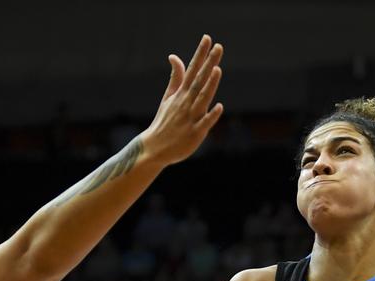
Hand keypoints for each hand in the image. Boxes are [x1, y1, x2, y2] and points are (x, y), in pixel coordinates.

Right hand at [141, 35, 225, 166]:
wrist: (154, 148)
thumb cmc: (164, 121)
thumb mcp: (168, 97)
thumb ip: (176, 77)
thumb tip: (174, 56)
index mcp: (181, 93)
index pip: (192, 69)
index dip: (200, 54)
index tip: (207, 38)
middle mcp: (186, 102)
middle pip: (199, 80)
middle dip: (208, 63)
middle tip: (218, 46)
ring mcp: (191, 117)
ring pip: (202, 98)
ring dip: (210, 84)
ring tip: (217, 69)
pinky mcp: (195, 133)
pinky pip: (204, 123)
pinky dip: (211, 115)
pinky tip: (219, 107)